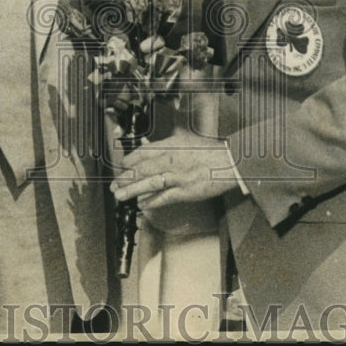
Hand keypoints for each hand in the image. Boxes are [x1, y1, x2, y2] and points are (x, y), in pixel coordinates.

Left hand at [111, 131, 238, 208]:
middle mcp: (173, 159)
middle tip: (114, 184)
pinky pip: (164, 197)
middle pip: (144, 168)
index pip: (145, 151)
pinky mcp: (186, 191)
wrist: (231, 163)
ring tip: (120, 195)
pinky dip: (152, 200)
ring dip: (133, 190)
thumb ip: (168, 146)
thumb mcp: (187, 141)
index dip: (131, 159)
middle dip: (126, 177)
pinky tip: (142, 204)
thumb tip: (149, 149)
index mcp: (173, 144)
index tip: (123, 165)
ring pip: (150, 183)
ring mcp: (179, 176)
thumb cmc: (210, 152)